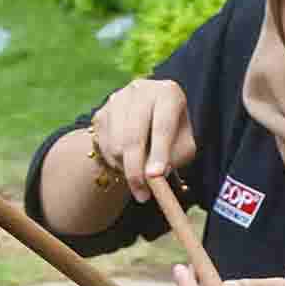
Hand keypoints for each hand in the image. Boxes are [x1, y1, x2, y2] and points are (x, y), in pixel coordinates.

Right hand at [90, 79, 197, 202]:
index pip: (162, 125)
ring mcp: (117, 99)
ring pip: (116, 145)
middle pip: (134, 135)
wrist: (147, 123)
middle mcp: (141, 90)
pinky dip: (115, 163)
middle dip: (137, 170)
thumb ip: (174, 158)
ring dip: (126, 169)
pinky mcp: (101, 112)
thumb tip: (155, 174)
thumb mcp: (183, 147)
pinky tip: (127, 162)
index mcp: (168, 93)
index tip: (156, 176)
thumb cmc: (172, 137)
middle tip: (143, 196)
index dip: (159, 152)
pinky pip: (104, 147)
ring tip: (139, 176)